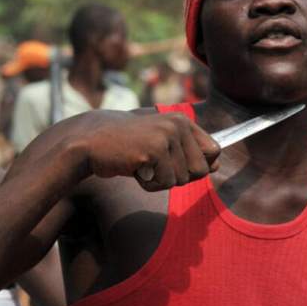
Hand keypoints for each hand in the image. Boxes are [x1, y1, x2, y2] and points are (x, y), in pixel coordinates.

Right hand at [83, 112, 219, 191]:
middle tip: (154, 166)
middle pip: (201, 170)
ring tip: (141, 164)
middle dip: (178, 176)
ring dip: (159, 180)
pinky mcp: (154, 150)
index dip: (197, 165)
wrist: (89, 142)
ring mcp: (166, 136)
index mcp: (182, 120)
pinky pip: (164, 183)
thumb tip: (217, 165)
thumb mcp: (160, 143)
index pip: (214, 151)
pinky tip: (134, 168)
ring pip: (181, 180)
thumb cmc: (125, 146)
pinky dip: (148, 184)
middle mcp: (177, 125)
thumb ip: (187, 152)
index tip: (174, 164)